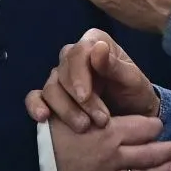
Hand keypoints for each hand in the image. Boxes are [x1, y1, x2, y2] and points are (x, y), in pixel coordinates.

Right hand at [25, 29, 158, 131]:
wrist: (134, 114)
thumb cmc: (135, 92)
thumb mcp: (132, 80)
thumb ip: (115, 65)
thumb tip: (98, 47)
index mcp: (94, 43)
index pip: (78, 52)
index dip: (78, 75)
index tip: (85, 96)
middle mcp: (75, 56)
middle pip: (62, 71)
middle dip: (75, 99)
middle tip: (94, 120)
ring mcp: (62, 75)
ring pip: (51, 87)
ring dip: (64, 109)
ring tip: (83, 127)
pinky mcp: (54, 95)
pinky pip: (37, 96)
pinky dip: (36, 106)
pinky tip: (42, 118)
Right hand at [50, 114, 170, 170]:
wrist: (29, 166)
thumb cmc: (48, 133)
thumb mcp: (72, 111)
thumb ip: (95, 107)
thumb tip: (112, 103)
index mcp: (109, 131)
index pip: (144, 129)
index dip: (154, 126)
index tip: (158, 126)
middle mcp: (114, 155)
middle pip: (149, 153)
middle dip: (167, 150)